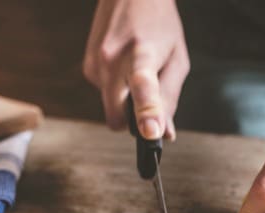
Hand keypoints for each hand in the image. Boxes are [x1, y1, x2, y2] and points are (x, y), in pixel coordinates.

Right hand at [83, 0, 188, 139]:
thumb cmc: (159, 25)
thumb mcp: (177, 59)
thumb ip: (170, 98)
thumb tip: (165, 134)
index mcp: (141, 54)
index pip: (142, 86)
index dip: (147, 112)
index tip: (150, 132)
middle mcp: (112, 60)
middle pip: (116, 117)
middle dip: (131, 122)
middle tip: (150, 105)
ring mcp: (95, 64)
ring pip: (111, 108)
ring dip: (126, 100)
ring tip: (137, 70)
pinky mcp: (87, 68)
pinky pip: (105, 96)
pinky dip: (117, 90)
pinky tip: (124, 66)